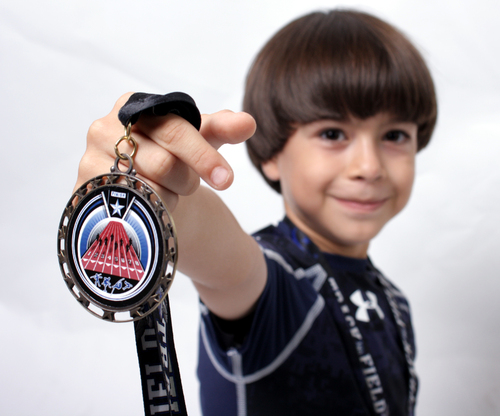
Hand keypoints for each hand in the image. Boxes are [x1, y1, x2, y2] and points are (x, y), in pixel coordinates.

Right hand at [75, 93, 256, 210]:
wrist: (144, 188)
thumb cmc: (173, 158)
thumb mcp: (199, 140)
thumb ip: (221, 129)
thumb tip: (249, 123)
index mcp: (134, 107)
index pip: (175, 130)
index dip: (204, 156)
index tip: (227, 179)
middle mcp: (105, 128)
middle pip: (164, 163)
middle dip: (186, 179)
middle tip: (189, 184)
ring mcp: (91, 160)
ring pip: (149, 189)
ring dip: (169, 196)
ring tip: (166, 190)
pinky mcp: (85, 191)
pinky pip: (130, 208)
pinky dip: (150, 210)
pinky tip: (151, 204)